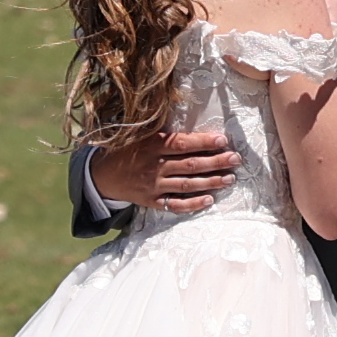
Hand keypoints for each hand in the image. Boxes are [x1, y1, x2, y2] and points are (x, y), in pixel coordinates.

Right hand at [89, 128, 238, 213]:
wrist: (102, 175)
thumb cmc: (128, 151)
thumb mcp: (142, 136)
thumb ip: (166, 135)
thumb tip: (196, 132)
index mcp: (152, 145)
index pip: (182, 143)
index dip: (204, 142)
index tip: (223, 139)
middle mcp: (154, 166)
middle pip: (190, 165)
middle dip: (215, 162)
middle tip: (235, 159)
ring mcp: (153, 185)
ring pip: (187, 184)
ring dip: (210, 182)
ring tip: (229, 178)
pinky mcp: (151, 201)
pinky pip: (175, 204)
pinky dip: (192, 204)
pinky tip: (209, 200)